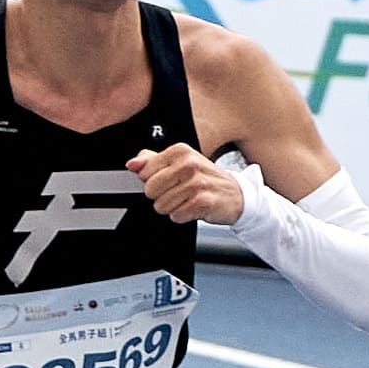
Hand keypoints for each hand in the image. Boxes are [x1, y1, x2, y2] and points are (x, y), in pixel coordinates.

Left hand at [128, 140, 251, 228]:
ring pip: (161, 205)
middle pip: (150, 190)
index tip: (167, 181)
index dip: (152, 181)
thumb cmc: (205, 179)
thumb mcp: (179, 163)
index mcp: (180, 151)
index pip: (144, 172)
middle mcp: (189, 164)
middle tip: (178, 192)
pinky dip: (182, 216)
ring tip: (187, 200)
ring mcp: (197, 183)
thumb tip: (132, 164)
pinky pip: (176, 216)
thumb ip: (152, 161)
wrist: (237, 195)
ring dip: (172, 207)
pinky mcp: (203, 202)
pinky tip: (193, 208)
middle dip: (160, 196)